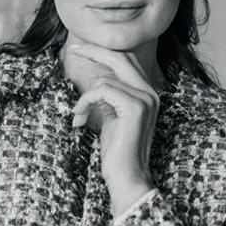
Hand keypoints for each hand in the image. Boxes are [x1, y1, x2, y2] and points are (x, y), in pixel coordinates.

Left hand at [70, 43, 157, 214]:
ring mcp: (145, 99)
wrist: (127, 177)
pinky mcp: (135, 107)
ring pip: (105, 80)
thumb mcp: (112, 116)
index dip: (104, 51)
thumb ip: (110, 95)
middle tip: (74, 49)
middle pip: (121, 57)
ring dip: (85, 98)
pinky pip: (102, 90)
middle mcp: (151, 93)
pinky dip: (86, 102)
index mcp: (147, 94)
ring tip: (79, 115)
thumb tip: (98, 79)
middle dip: (95, 51)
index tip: (81, 48)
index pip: (127, 60)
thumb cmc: (117, 151)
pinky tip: (80, 119)